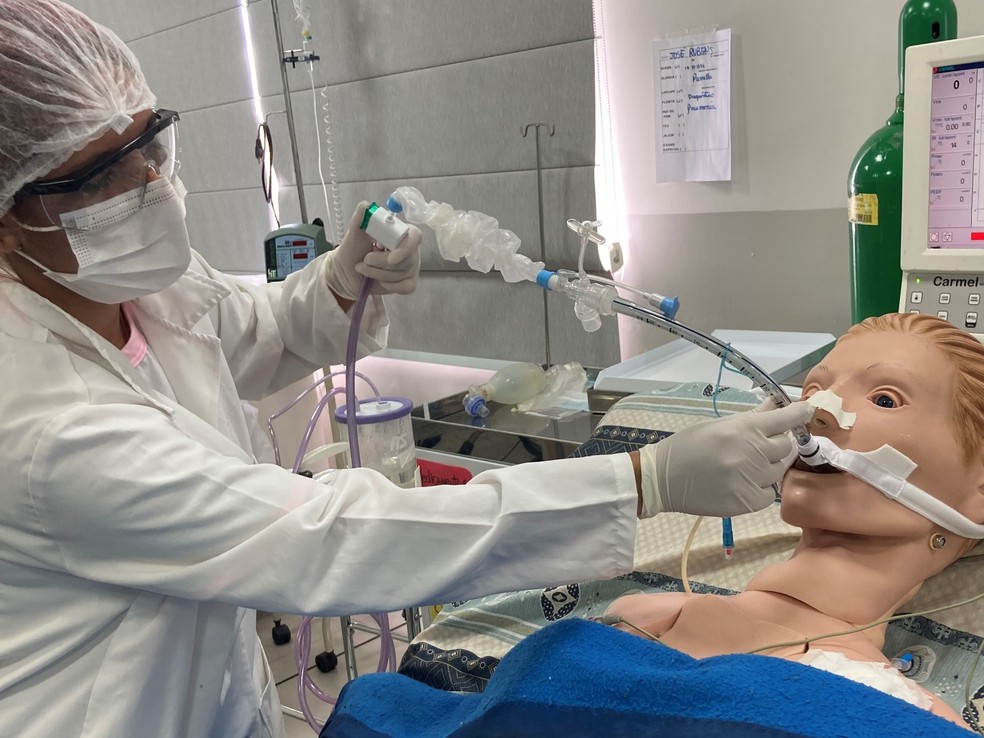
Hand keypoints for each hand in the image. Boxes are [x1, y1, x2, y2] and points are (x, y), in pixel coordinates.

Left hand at [324, 202, 421, 299]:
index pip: (415, 237)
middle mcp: (410, 250)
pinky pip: (404, 287)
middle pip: (406, 259)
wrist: (348, 271)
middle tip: (364, 261)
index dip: (404, 248)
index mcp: (402, 233)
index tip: (388, 255)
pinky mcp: (408, 283)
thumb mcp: (353, 234)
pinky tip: (379, 280)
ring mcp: (411, 267)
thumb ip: (359, 219)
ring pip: (400, 274)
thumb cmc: (353, 250)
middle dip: (380, 263)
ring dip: (376, 273)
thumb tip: (365, 205)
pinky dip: (388, 285)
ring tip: (364, 269)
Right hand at [636, 401, 813, 517]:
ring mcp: (750, 479)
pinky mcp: (746, 502)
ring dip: (769, 466)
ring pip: (778, 471)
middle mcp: (752, 453)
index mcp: (743, 429)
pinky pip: (768, 494)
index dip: (799, 413)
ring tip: (746, 465)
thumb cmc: (687, 446)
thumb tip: (775, 405)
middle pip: (788, 447)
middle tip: (763, 445)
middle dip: (779, 443)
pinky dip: (761, 489)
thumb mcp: (718, 425)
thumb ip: (751, 418)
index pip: (786, 419)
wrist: (662, 478)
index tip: (806, 410)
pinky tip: (743, 483)